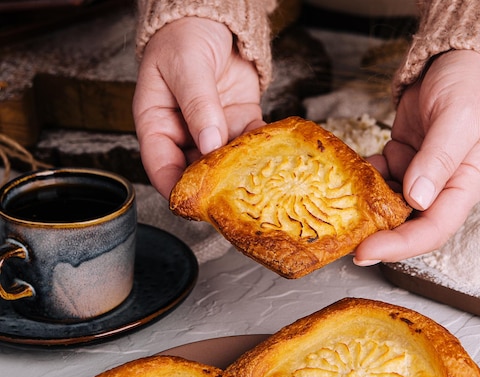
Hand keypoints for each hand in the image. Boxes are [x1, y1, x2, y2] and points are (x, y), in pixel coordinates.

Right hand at [133, 17, 264, 197]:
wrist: (215, 16)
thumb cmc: (185, 34)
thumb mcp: (187, 66)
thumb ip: (199, 104)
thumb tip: (209, 143)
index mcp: (157, 123)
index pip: (160, 165)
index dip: (175, 187)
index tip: (192, 204)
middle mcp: (184, 133)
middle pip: (195, 171)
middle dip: (212, 186)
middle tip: (230, 197)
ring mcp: (213, 131)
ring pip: (224, 163)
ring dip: (239, 173)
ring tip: (254, 182)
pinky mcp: (239, 124)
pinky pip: (249, 144)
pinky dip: (259, 152)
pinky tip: (270, 158)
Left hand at [354, 50, 479, 263]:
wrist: (463, 56)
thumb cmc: (473, 84)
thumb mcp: (460, 118)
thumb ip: (439, 158)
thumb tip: (417, 199)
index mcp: (465, 186)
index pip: (432, 230)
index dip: (399, 246)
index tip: (365, 252)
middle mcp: (443, 189)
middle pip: (408, 226)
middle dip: (376, 235)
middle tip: (343, 238)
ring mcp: (421, 177)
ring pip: (389, 206)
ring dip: (366, 205)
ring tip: (341, 200)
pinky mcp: (403, 161)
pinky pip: (379, 179)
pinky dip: (364, 177)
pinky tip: (354, 168)